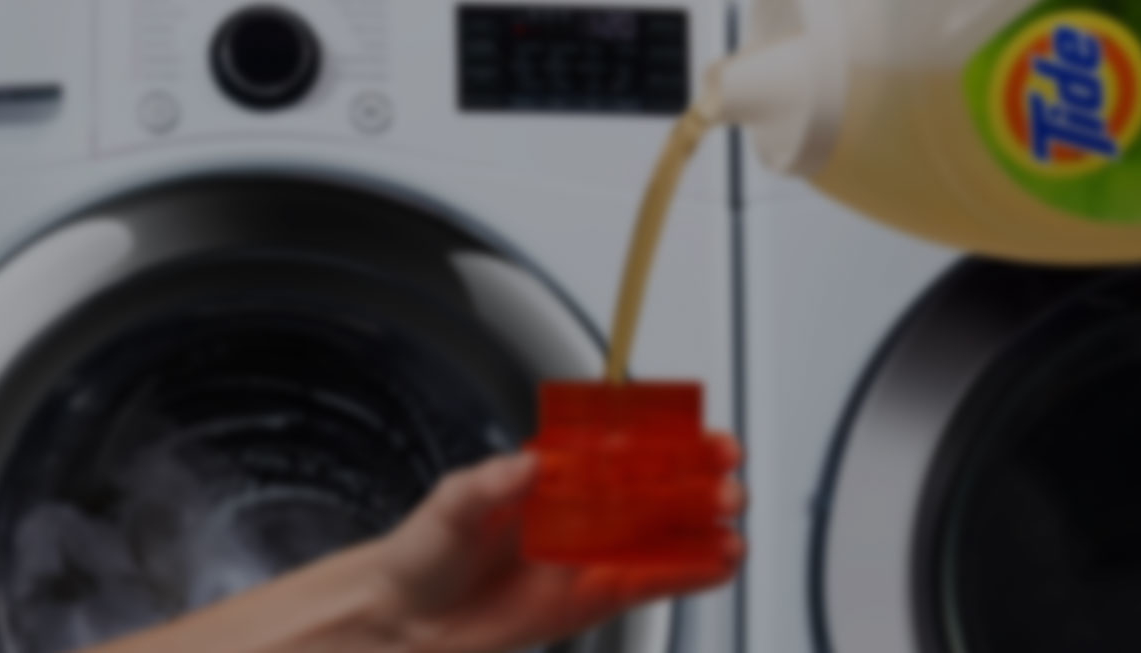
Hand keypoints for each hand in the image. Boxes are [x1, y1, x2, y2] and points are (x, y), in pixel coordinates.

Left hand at [370, 437, 745, 652]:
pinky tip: (719, 565)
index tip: (695, 434)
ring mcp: (591, 554)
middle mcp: (580, 511)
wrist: (407, 617)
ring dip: (702, 530)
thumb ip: (491, 482)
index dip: (662, 440)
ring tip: (734, 526)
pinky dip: (687, 575)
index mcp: (552, 474)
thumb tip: (529, 465)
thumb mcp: (452, 503)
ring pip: (662, 537)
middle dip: (696, 484)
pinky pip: (650, 583)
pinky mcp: (593, 597)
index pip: (618, 448)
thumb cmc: (423, 552)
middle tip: (726, 481)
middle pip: (653, 491)